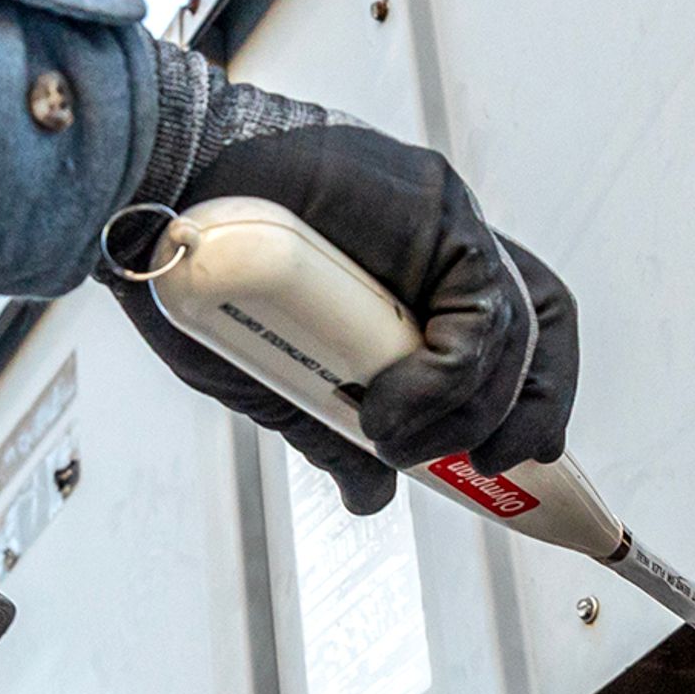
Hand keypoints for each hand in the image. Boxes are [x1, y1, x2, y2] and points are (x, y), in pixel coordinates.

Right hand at [108, 67, 577, 514]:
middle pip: (537, 329)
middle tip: (483, 464)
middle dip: (530, 409)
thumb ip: (332, 433)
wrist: (158, 198)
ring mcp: (444, 222)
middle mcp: (443, 247)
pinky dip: (446, 374)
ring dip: (462, 408)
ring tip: (391, 440)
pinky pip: (479, 305)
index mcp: (417, 280)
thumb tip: (370, 495)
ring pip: (510, 329)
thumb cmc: (203, 270)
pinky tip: (389, 406)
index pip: (509, 339)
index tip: (501, 460)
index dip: (524, 401)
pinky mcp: (436, 205)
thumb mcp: (276, 379)